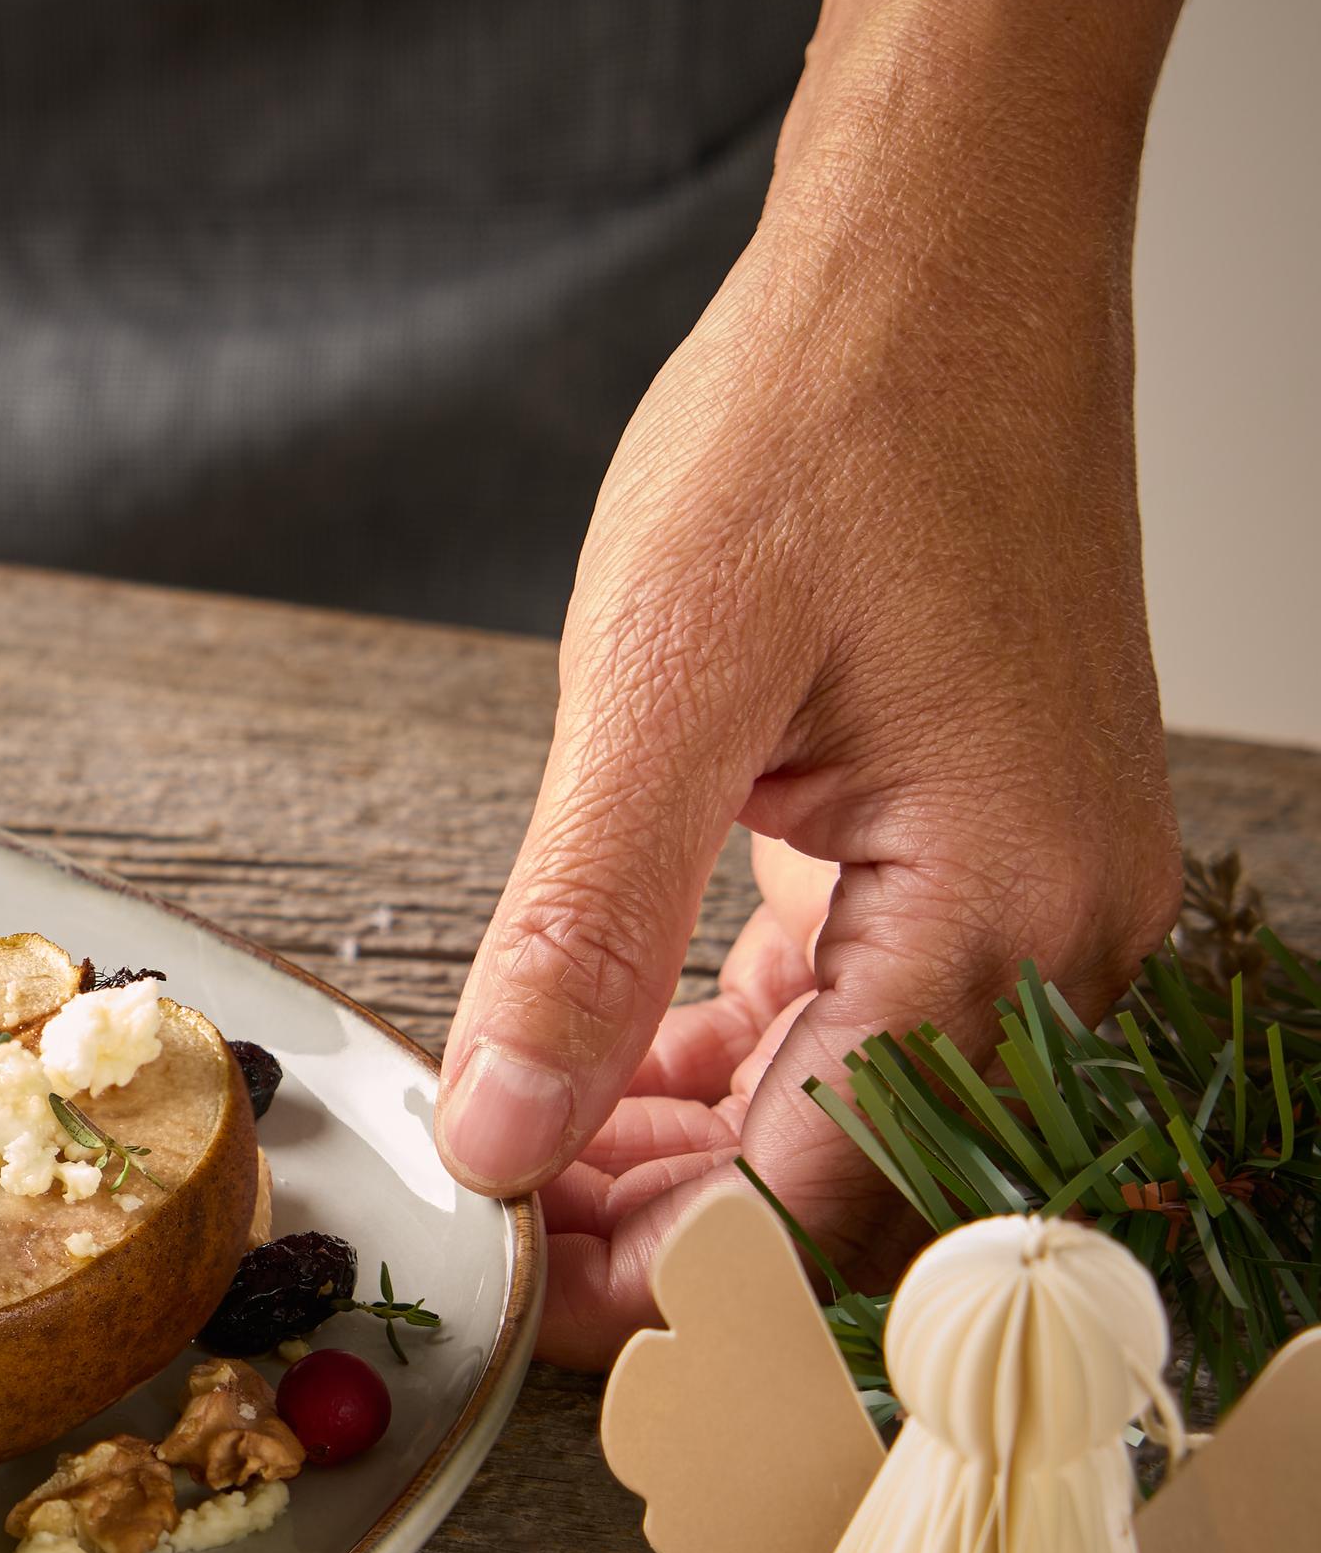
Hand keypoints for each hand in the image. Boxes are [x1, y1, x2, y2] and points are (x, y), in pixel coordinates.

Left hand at [436, 123, 1181, 1367]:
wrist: (943, 259)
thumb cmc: (830, 424)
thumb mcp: (663, 682)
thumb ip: (579, 934)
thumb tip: (499, 1132)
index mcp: (1003, 909)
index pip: (824, 1196)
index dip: (657, 1281)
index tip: (508, 1293)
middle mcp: (1057, 932)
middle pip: (856, 1184)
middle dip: (671, 1237)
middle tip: (495, 1232)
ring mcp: (1032, 896)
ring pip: (854, 1114)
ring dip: (692, 1157)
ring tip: (525, 1151)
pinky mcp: (980, 851)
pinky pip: (863, 1022)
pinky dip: (735, 1064)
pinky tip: (615, 1068)